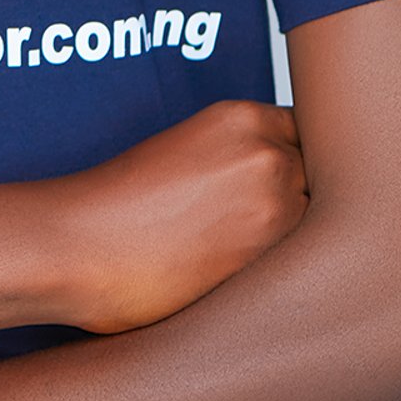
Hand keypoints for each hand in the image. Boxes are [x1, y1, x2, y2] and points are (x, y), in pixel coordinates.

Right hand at [61, 100, 306, 335]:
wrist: (78, 244)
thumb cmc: (119, 208)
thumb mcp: (186, 153)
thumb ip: (241, 159)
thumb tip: (282, 189)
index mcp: (241, 117)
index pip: (306, 135)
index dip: (299, 164)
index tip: (285, 187)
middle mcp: (267, 153)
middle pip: (322, 178)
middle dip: (307, 202)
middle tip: (271, 232)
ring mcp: (275, 205)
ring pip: (321, 224)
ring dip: (301, 241)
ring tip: (259, 261)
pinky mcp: (269, 259)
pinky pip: (306, 265)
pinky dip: (291, 274)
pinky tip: (256, 283)